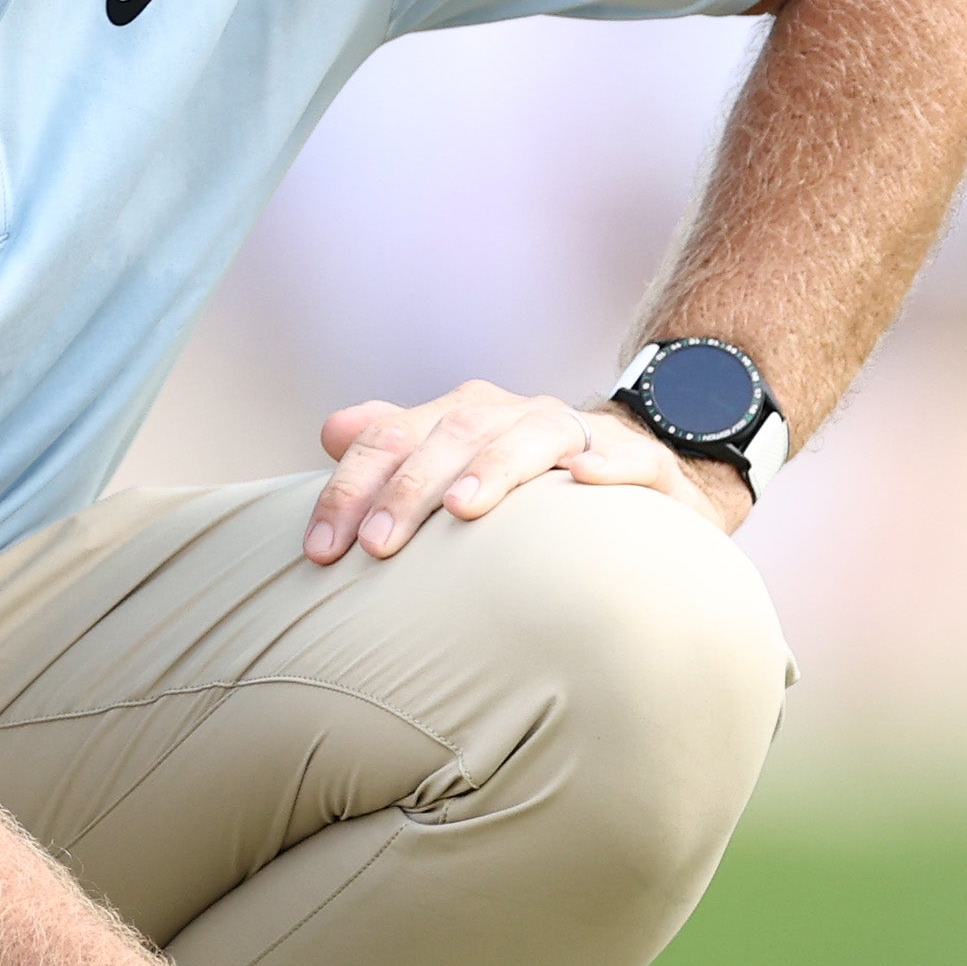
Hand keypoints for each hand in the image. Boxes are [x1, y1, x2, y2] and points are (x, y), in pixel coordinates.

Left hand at [304, 379, 749, 560]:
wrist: (632, 482)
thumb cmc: (526, 492)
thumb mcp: (455, 468)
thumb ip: (395, 449)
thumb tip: (332, 430)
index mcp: (464, 416)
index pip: (395, 434)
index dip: (353, 486)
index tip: (322, 549)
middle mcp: (517, 416)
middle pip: (455, 432)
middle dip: (410, 488)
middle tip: (377, 547)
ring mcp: (581, 435)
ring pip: (534, 434)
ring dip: (496, 466)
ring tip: (463, 509)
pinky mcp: (643, 465)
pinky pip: (630, 457)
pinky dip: (608, 464)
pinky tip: (583, 480)